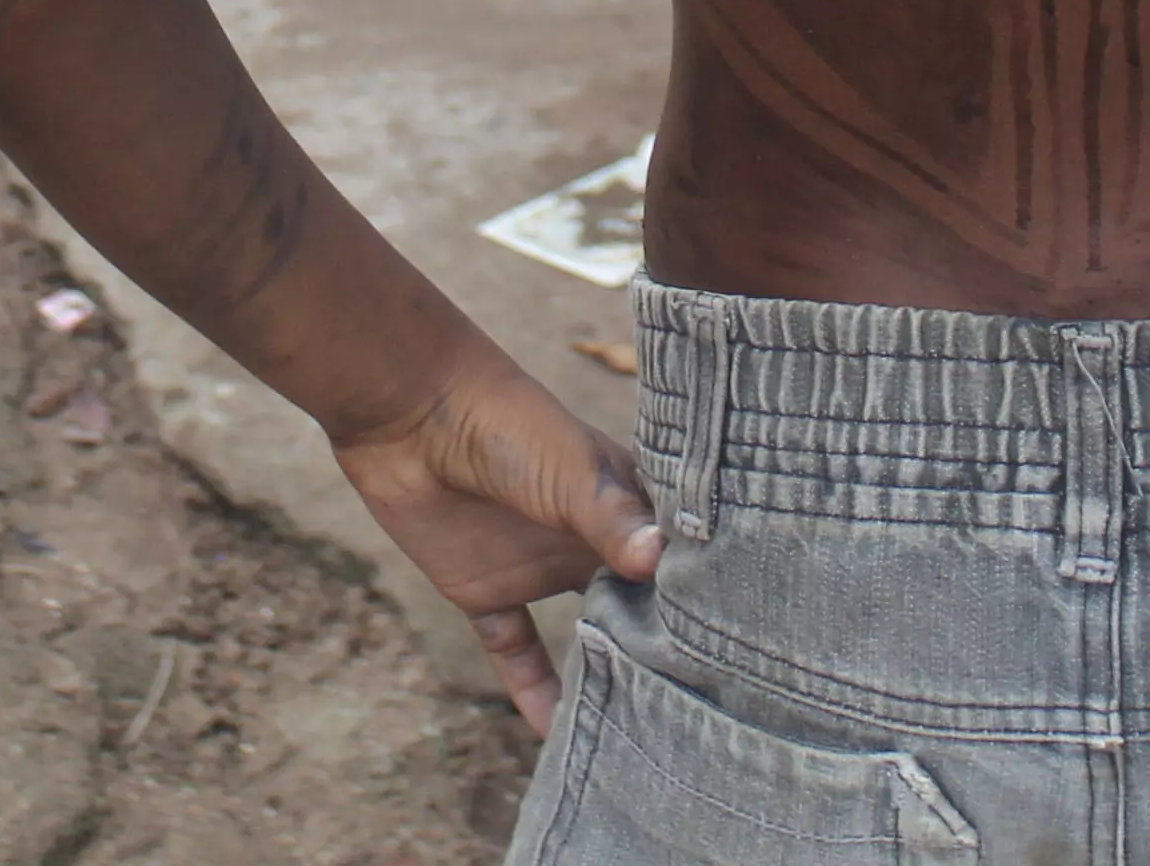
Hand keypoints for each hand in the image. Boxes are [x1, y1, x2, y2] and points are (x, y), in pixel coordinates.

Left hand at [330, 342, 665, 733]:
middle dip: (663, 654)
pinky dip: (532, 691)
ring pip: (582, 638)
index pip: (675, 566)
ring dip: (604, 677)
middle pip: (635, 609)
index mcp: (624, 506)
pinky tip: (554, 738)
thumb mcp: (571, 471)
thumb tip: (657, 564)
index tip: (739, 655)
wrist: (409, 411)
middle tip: (703, 712)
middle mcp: (589, 543)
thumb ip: (610, 519)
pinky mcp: (485, 591)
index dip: (700, 605)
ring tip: (644, 736)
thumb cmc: (507, 424)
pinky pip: (514, 651)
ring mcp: (538, 568)